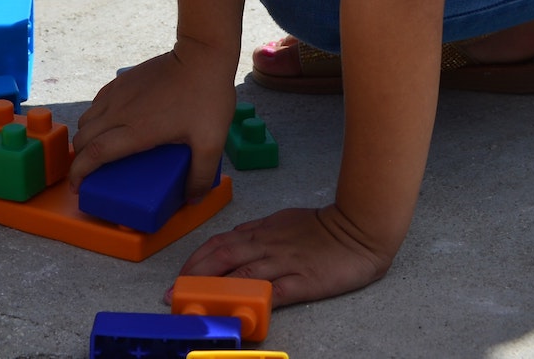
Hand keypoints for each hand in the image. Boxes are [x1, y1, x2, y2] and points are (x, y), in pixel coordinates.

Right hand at [69, 39, 233, 195]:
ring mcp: (118, 93)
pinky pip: (96, 104)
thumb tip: (192, 198)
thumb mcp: (211, 142)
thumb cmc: (206, 98)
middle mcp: (120, 112)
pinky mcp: (122, 81)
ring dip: (85, 137)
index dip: (79, 172)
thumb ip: (200, 175)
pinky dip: (94, 119)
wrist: (201, 55)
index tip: (76, 186)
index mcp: (136, 130)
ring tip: (98, 149)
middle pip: (83, 137)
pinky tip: (109, 124)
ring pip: (87, 119)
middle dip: (79, 159)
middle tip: (89, 173)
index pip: (95, 153)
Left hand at [172, 204, 391, 305]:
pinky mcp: (304, 282)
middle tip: (175, 293)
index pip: (220, 243)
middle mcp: (267, 246)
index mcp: (261, 232)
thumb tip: (235, 237)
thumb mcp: (283, 220)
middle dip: (195, 276)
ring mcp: (284, 263)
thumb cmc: (322, 227)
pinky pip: (276, 293)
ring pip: (242, 275)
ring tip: (196, 304)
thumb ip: (258, 230)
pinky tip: (240, 313)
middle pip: (223, 258)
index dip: (196, 258)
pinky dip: (256, 302)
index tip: (179, 274)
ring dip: (215, 290)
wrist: (358, 229)